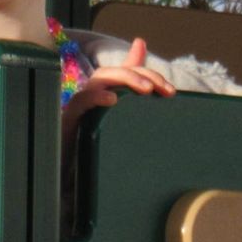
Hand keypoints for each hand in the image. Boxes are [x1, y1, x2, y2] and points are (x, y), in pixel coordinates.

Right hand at [62, 37, 174, 154]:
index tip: (171, 91)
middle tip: (159, 89)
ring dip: (124, 78)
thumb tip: (155, 75)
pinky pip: (80, 101)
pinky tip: (112, 98)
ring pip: (99, 79)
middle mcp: (93, 93)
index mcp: (106, 91)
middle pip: (114, 71)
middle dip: (139, 74)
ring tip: (145, 88)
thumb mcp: (121, 121)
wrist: (72, 170)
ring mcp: (81, 104)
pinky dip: (96, 96)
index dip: (150, 74)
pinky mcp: (70, 117)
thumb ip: (136, 101)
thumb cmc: (96, 141)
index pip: (128, 71)